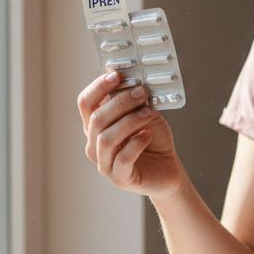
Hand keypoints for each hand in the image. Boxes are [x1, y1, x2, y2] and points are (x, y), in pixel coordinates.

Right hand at [77, 71, 184, 196]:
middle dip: (120, 102)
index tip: (117, 75)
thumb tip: (129, 77)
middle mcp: (94, 144)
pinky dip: (135, 144)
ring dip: (128, 122)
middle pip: (96, 119)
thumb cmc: (152, 140)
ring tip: (148, 113)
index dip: (98, 87)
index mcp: (96, 126)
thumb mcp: (144, 113)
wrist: (167, 168)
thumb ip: (133, 100)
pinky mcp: (119, 178)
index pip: (85, 103)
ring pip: (106, 138)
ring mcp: (104, 163)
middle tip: (140, 92)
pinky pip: (122, 159)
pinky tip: (147, 135)